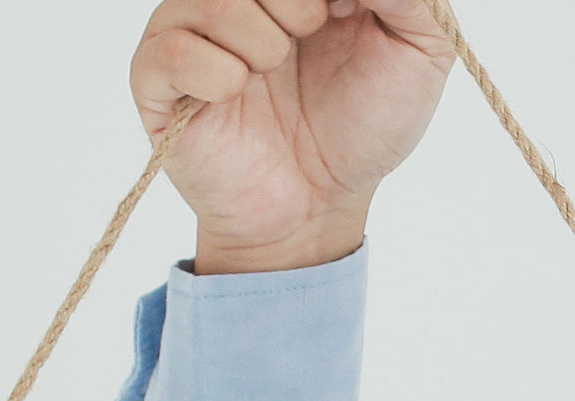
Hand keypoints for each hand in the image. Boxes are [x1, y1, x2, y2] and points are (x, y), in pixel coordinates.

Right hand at [134, 0, 455, 274]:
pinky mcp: (156, 76)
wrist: (322, 206)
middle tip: (309, 38)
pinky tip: (234, 97)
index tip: (343, 13)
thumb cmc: (364, 127)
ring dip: (262, 43)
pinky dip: (218, 76)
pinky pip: (175, 50)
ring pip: (213, 2)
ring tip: (271, 73)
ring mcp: (189, 29)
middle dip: (297, 5)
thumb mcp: (418, 53)